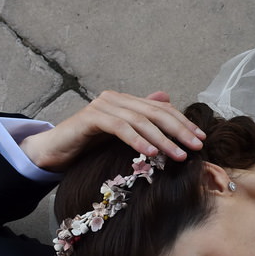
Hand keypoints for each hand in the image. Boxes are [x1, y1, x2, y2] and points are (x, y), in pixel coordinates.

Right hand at [20, 90, 204, 170]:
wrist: (54, 152)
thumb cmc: (88, 148)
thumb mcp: (121, 139)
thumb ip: (142, 125)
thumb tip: (167, 101)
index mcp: (126, 102)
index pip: (160, 109)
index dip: (182, 122)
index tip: (200, 138)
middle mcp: (115, 99)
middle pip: (154, 112)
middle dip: (178, 129)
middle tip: (196, 146)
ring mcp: (102, 106)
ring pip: (140, 120)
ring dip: (162, 139)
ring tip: (178, 155)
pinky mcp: (90, 118)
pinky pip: (119, 127)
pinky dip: (137, 140)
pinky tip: (151, 153)